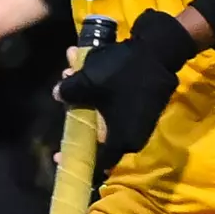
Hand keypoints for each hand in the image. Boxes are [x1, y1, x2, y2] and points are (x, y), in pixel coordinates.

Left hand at [54, 8, 198, 171]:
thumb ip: (69, 92)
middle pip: (93, 130)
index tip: (57, 154)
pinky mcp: (140, 107)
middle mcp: (131, 137)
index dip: (75, 158)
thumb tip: (57, 95)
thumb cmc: (123, 74)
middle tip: (63, 83)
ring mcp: (137, 122)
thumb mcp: (89, 82)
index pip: (95, 161)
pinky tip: (86, 63)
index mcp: (120, 140)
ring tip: (72, 65)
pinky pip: (112, 104)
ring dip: (85, 92)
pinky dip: (98, 88)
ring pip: (101, 112)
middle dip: (74, 107)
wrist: (158, 52)